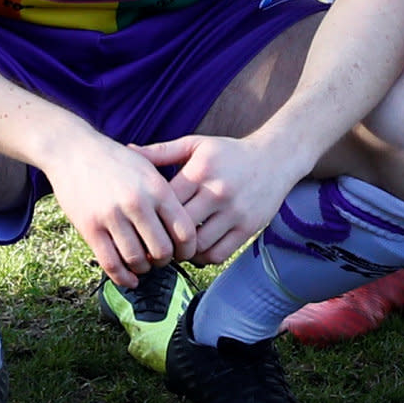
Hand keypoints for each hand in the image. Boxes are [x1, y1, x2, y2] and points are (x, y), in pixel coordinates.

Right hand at [45, 129, 190, 287]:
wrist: (73, 150)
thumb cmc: (115, 161)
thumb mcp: (148, 167)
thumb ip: (166, 195)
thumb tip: (185, 231)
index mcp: (157, 188)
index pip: (184, 231)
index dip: (188, 250)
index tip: (183, 254)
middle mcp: (137, 202)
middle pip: (162, 251)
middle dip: (164, 261)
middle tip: (160, 260)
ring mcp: (111, 216)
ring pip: (137, 260)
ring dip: (143, 269)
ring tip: (143, 264)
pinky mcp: (89, 228)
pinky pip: (111, 264)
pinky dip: (123, 278)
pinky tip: (129, 279)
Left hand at [140, 130, 299, 262]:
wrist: (275, 157)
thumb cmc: (228, 152)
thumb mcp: (195, 145)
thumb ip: (161, 152)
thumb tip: (128, 150)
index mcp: (200, 171)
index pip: (165, 202)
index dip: (150, 216)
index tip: (142, 222)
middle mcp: (217, 192)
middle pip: (179, 228)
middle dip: (163, 238)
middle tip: (153, 242)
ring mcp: (234, 212)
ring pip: (198, 245)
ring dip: (182, 252)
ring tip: (173, 248)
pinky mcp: (248, 228)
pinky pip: (219, 253)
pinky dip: (203, 257)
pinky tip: (196, 250)